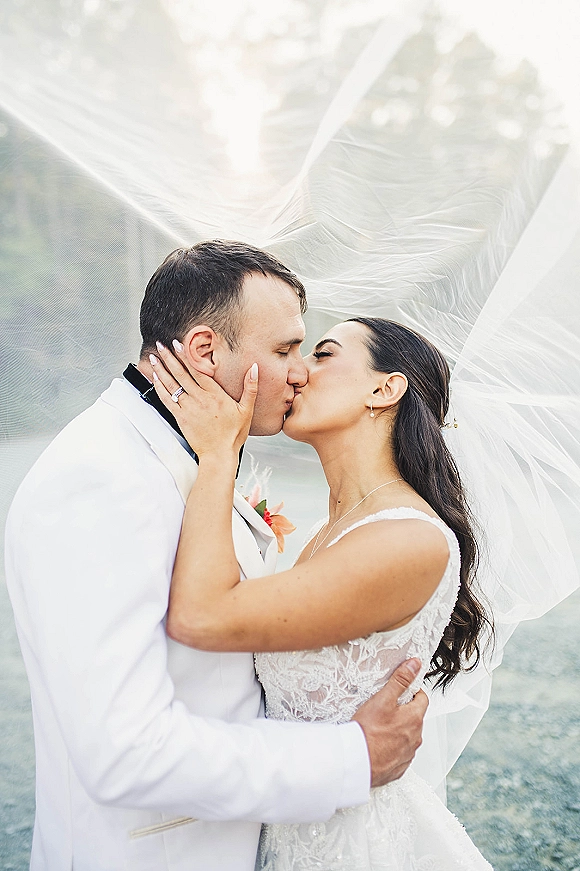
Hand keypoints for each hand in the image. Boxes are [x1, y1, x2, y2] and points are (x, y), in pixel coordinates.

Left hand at [150, 342, 257, 458]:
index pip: (198, 370)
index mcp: (215, 395)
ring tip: (153, 358)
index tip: (178, 345)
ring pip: (172, 385)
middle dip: (170, 358)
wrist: (219, 455)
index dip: (186, 356)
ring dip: (161, 370)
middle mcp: (200, 399)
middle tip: (161, 345)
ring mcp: (188, 408)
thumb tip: (254, 369)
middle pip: (181, 374)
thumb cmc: (233, 435)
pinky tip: (154, 379)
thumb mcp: (247, 410)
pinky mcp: (181, 418)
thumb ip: (250, 388)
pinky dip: (159, 388)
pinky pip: (167, 400)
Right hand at [352, 659, 427, 787]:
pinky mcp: (399, 767)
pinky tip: (378, 743)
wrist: (356, 763)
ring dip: (399, 730)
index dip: (413, 691)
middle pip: (415, 717)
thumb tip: (415, 665)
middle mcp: (416, 738)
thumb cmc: (368, 732)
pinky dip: (392, 747)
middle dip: (404, 710)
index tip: (402, 689)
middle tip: (385, 708)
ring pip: (408, 736)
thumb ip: (400, 680)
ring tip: (379, 727)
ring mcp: (408, 754)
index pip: (422, 698)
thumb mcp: (383, 699)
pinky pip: (400, 753)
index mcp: (414, 719)